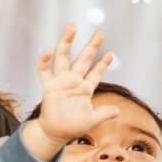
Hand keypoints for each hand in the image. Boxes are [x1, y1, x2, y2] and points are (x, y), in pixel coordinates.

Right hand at [21, 24, 117, 161]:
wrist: (55, 133)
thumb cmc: (72, 127)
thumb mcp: (91, 121)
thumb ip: (103, 114)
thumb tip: (118, 111)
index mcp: (85, 89)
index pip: (95, 73)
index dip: (102, 64)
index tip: (110, 54)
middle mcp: (73, 81)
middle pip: (83, 59)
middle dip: (91, 47)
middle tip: (100, 33)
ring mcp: (60, 82)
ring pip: (63, 57)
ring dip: (66, 43)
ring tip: (71, 27)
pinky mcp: (48, 86)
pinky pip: (44, 70)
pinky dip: (44, 60)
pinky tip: (48, 51)